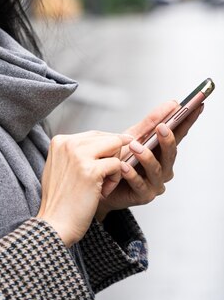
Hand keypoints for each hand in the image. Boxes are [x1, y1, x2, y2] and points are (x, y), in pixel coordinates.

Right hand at [37, 130, 133, 246]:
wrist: (54, 224)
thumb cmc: (60, 200)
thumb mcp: (61, 166)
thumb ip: (77, 151)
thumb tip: (106, 140)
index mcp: (60, 140)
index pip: (95, 134)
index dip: (105, 152)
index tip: (100, 169)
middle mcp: (68, 143)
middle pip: (108, 138)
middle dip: (112, 157)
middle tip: (102, 178)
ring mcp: (79, 155)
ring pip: (115, 147)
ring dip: (115, 167)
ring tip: (102, 184)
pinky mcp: (91, 170)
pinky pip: (117, 165)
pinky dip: (115, 180)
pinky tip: (103, 192)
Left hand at [95, 100, 204, 220]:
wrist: (101, 183)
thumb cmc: (119, 159)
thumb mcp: (134, 136)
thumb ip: (151, 123)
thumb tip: (171, 104)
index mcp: (163, 152)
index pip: (179, 134)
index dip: (189, 121)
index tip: (197, 106)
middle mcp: (164, 168)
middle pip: (171, 154)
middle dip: (168, 140)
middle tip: (162, 127)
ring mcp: (155, 183)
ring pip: (156, 169)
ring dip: (146, 156)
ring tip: (135, 146)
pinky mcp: (143, 196)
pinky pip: (139, 184)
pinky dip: (132, 174)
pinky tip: (124, 166)